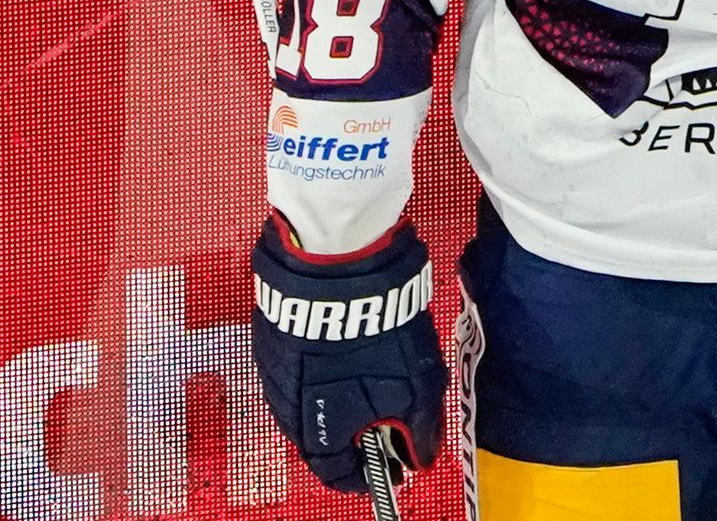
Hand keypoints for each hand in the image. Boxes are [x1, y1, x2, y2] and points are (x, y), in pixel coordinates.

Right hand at [251, 217, 446, 491]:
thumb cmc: (375, 324)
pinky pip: (303, 369)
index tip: (396, 463)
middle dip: (361, 432)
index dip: (371, 473)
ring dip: (346, 397)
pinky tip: (355, 347)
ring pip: (314, 402)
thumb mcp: (417, 386)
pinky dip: (330, 368)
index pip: (338, 475)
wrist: (335, 260)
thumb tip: (421, 457)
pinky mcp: (276, 339)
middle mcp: (286, 409)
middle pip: (325, 439)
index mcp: (316, 431)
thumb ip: (419, 429)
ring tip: (380, 374)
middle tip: (394, 414)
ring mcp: (276, 372)